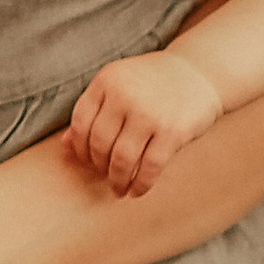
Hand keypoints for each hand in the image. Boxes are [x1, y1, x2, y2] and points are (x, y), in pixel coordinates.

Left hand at [66, 48, 223, 196]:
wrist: (200, 72)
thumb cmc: (153, 83)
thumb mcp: (119, 85)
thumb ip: (93, 110)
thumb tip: (64, 145)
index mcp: (106, 80)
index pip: (80, 123)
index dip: (80, 148)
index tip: (87, 161)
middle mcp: (125, 95)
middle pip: (100, 144)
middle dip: (99, 167)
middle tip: (105, 176)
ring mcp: (149, 113)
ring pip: (122, 160)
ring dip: (118, 181)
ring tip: (119, 189)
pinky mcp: (173, 131)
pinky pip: (150, 167)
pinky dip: (141, 184)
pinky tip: (137, 191)